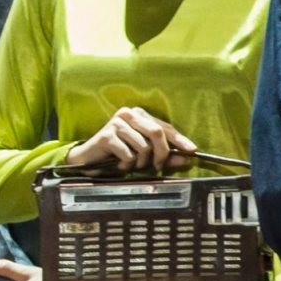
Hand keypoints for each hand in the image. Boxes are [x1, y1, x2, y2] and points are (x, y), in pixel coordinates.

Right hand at [67, 106, 195, 174]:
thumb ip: (166, 155)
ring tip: (131, 163)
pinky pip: (128, 154)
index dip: (179, 140)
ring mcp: (116, 123)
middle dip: (162, 153)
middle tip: (157, 166)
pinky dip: (126, 164)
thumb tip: (188, 158)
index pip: (164, 127)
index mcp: (139, 114)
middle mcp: (128, 114)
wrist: (88, 160)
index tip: (191, 151)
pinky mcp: (107, 135)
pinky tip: (118, 163)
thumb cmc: (118, 154)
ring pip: (143, 146)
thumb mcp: (145, 154)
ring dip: (140, 161)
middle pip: (156, 133)